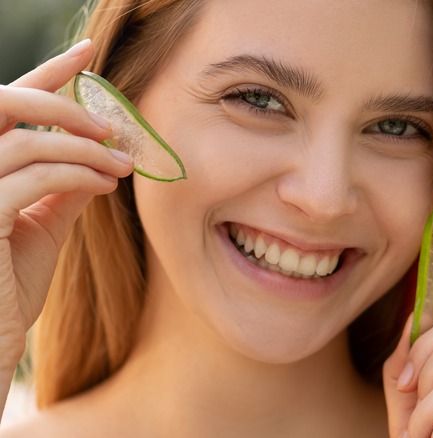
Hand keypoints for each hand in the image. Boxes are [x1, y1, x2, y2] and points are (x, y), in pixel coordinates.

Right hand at [0, 39, 133, 373]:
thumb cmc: (9, 287)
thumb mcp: (43, 226)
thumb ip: (64, 187)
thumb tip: (101, 157)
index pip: (7, 103)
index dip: (46, 74)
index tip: (89, 55)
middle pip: (3, 102)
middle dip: (63, 106)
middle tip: (108, 126)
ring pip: (27, 141)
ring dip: (84, 149)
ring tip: (118, 165)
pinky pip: (34, 178)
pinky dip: (78, 175)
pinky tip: (105, 184)